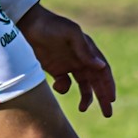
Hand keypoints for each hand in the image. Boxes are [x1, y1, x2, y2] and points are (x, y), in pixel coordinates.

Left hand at [17, 3, 114, 118]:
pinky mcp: (55, 69)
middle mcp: (81, 58)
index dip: (108, 85)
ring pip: (83, 86)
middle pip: (96, 81)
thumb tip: (101, 67)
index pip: (103, 70)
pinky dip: (63, 89)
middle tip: (107, 113)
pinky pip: (64, 84)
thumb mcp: (70, 34)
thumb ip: (85, 50)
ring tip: (83, 109)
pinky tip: (57, 86)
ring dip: (86, 98)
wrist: (27, 24)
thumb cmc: (51, 25)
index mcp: (88, 49)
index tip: (111, 99)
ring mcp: (68, 64)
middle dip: (103, 97)